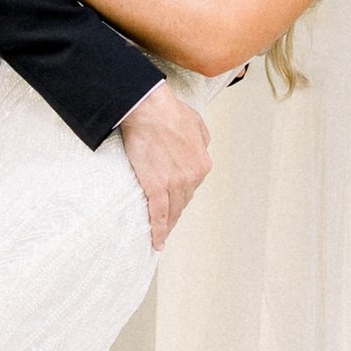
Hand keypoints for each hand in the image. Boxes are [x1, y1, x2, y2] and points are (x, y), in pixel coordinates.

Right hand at [120, 80, 210, 251]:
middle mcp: (192, 177)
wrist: (148, 108)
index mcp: (202, 163)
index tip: (177, 200)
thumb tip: (202, 148)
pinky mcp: (156, 187)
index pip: (193, 186)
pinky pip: (159, 215)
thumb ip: (202, 140)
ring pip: (173, 210)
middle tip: (167, 220)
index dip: (183, 194)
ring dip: (168, 224)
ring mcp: (175, 184)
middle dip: (176, 209)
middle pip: (183, 200)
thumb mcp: (196, 122)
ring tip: (162, 235)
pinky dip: (159, 230)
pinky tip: (157, 242)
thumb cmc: (168, 111)